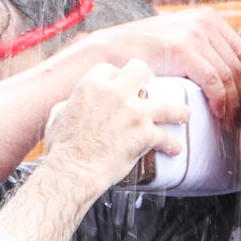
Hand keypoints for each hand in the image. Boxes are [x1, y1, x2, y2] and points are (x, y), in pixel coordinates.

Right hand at [38, 62, 186, 193]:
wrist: (72, 171)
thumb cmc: (61, 148)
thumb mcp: (58, 116)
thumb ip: (70, 104)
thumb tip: (72, 103)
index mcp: (92, 84)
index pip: (110, 69)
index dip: (116, 75)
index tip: (120, 82)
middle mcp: (116, 93)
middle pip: (140, 70)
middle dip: (147, 77)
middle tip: (151, 86)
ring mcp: (134, 112)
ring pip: (168, 103)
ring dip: (177, 110)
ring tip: (183, 115)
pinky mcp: (144, 134)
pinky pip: (166, 137)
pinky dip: (171, 145)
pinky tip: (174, 149)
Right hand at [76, 9, 240, 125]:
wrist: (109, 52)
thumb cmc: (144, 54)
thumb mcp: (179, 41)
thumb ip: (202, 48)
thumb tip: (230, 70)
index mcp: (208, 18)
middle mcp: (205, 21)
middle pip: (239, 64)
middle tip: (239, 118)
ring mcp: (195, 33)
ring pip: (229, 74)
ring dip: (233, 102)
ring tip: (228, 121)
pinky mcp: (183, 48)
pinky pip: (213, 79)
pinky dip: (220, 99)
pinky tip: (218, 113)